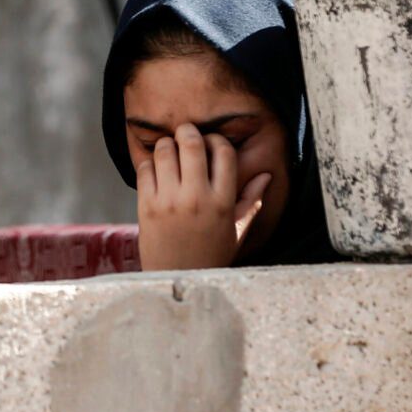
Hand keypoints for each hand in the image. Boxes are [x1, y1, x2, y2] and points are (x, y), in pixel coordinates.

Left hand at [136, 123, 272, 270]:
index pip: (223, 152)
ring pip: (164, 150)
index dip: (216, 140)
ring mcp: (169, 201)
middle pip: (191, 143)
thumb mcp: (236, 232)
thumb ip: (250, 202)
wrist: (176, 279)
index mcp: (222, 203)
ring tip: (170, 151)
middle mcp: (196, 198)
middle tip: (186, 134)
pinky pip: (144, 168)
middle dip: (188, 132)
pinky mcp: (146, 206)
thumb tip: (266, 175)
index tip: (211, 143)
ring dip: (167, 145)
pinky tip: (156, 171)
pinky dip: (149, 163)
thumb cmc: (209, 256)